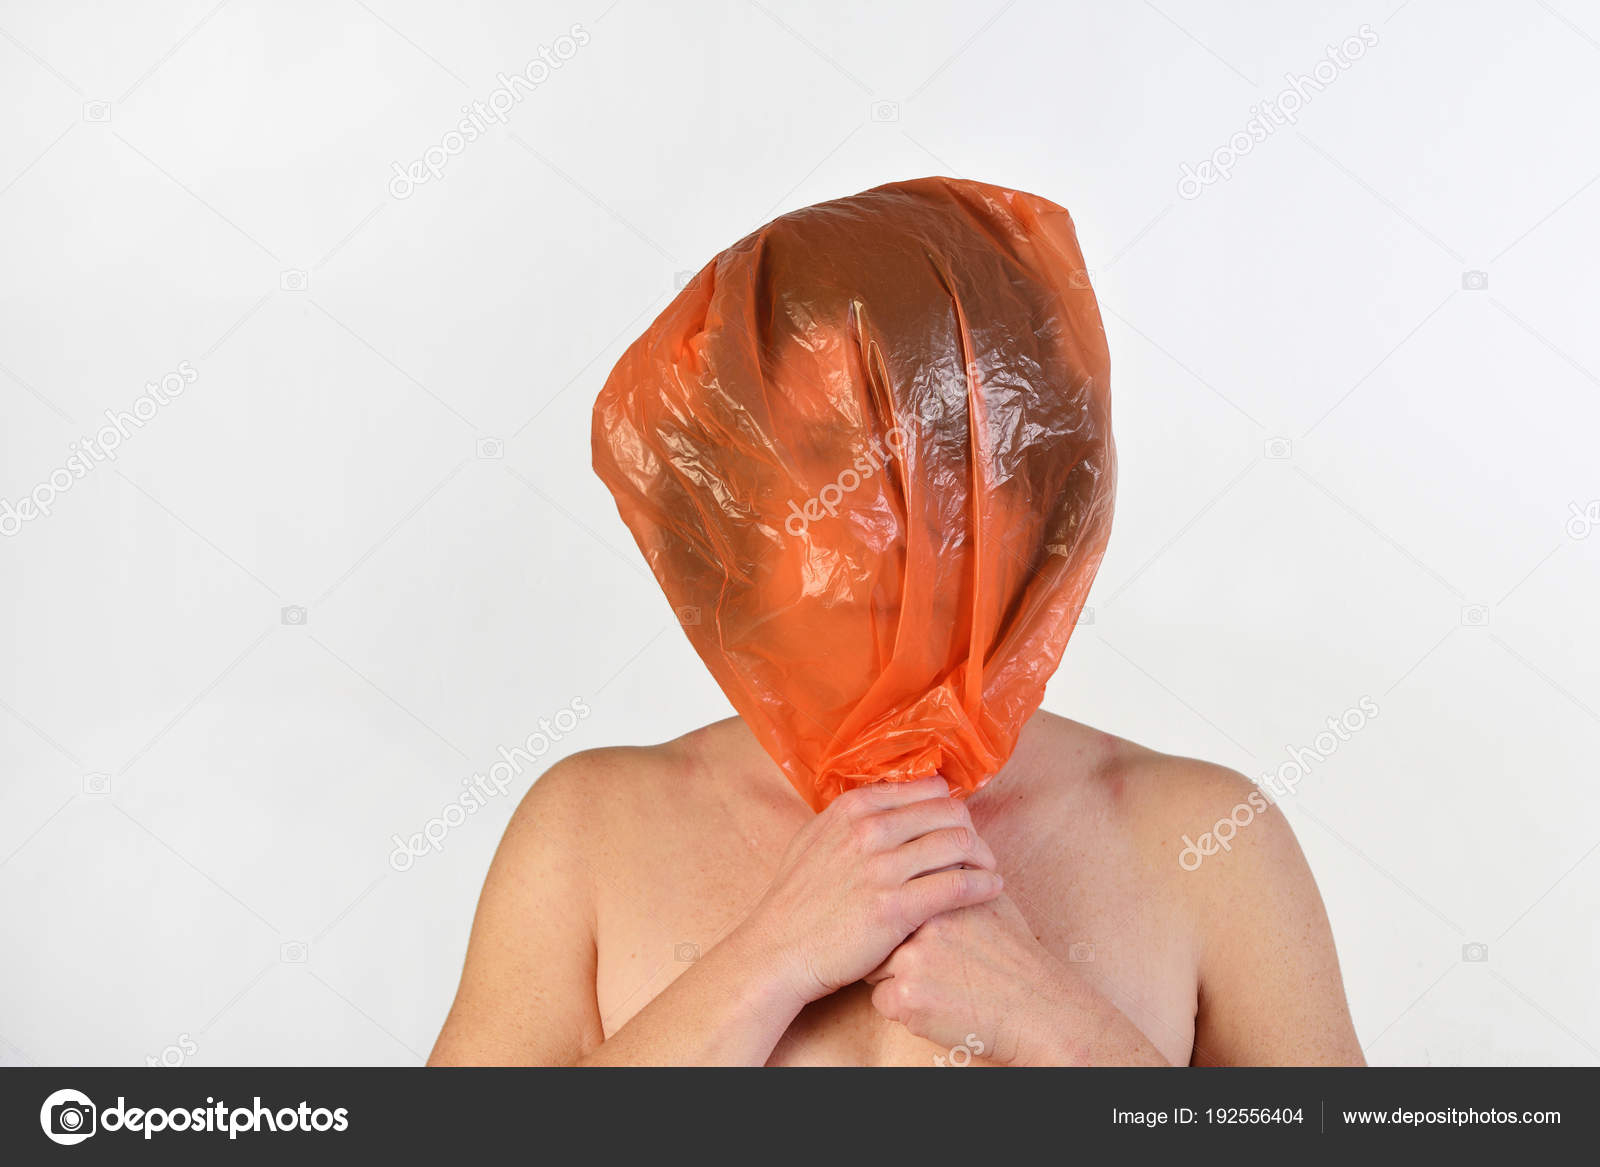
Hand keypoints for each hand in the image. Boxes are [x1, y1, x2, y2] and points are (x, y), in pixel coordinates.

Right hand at [737, 775, 1005, 1009]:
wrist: (778, 949)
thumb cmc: (796, 899)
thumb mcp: (816, 837)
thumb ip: (853, 817)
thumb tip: (889, 801)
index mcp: (853, 807)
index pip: (926, 788)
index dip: (948, 805)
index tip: (956, 823)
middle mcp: (869, 830)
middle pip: (949, 812)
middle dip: (971, 828)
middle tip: (978, 849)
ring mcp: (883, 868)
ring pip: (959, 843)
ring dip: (983, 855)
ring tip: (988, 869)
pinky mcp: (896, 907)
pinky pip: (958, 885)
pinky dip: (983, 884)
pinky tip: (992, 889)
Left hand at [864, 893, 1062, 1062]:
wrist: (1039, 1010)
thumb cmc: (1016, 957)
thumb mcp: (992, 900)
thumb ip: (958, 878)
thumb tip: (932, 858)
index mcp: (941, 892)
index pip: (893, 893)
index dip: (901, 916)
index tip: (914, 932)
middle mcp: (924, 920)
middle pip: (880, 930)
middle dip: (893, 947)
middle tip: (927, 964)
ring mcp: (913, 959)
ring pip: (874, 967)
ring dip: (895, 978)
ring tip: (937, 985)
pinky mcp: (909, 997)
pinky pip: (882, 1001)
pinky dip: (904, 1009)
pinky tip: (938, 1006)